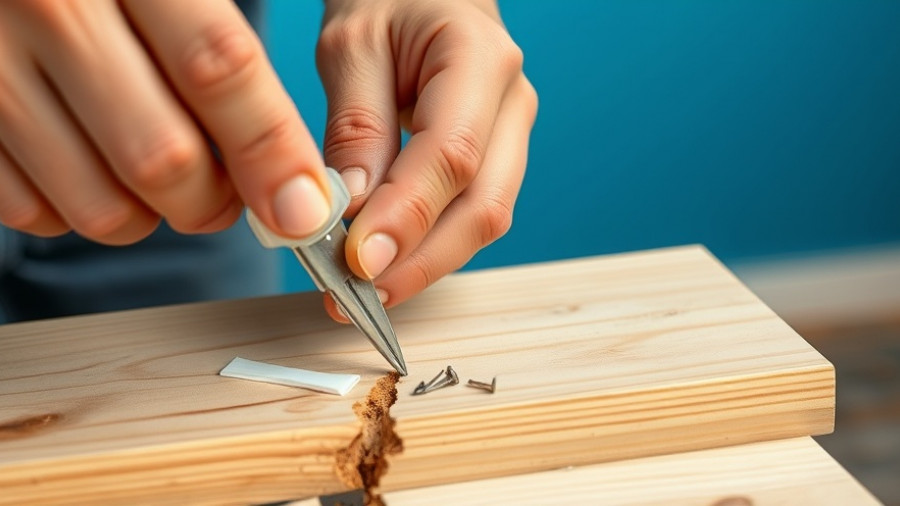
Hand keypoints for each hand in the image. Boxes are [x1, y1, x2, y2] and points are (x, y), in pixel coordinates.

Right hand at [0, 1, 329, 244]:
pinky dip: (83, 212)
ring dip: (152, 217)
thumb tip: (298, 178)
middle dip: (216, 204)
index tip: (305, 209)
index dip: (271, 151)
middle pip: (163, 157)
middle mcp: (51, 9)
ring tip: (166, 181)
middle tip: (233, 197)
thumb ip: (228, 58)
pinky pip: (34, 212)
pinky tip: (99, 171)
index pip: (218, 69)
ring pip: (101, 205)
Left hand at [317, 0, 536, 319]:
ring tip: (363, 295)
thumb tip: (350, 212)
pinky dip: (429, 247)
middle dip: (419, 262)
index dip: (407, 217)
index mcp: (480, 58)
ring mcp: (511, 135)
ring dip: (424, 265)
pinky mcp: (496, 158)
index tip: (357, 262)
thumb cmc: (387, 2)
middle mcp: (512, 103)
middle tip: (354, 298)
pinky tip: (388, 267)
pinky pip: (470, 214)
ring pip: (483, 221)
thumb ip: (356, 126)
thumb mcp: (351, 45)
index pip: (452, 155)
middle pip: (483, 205)